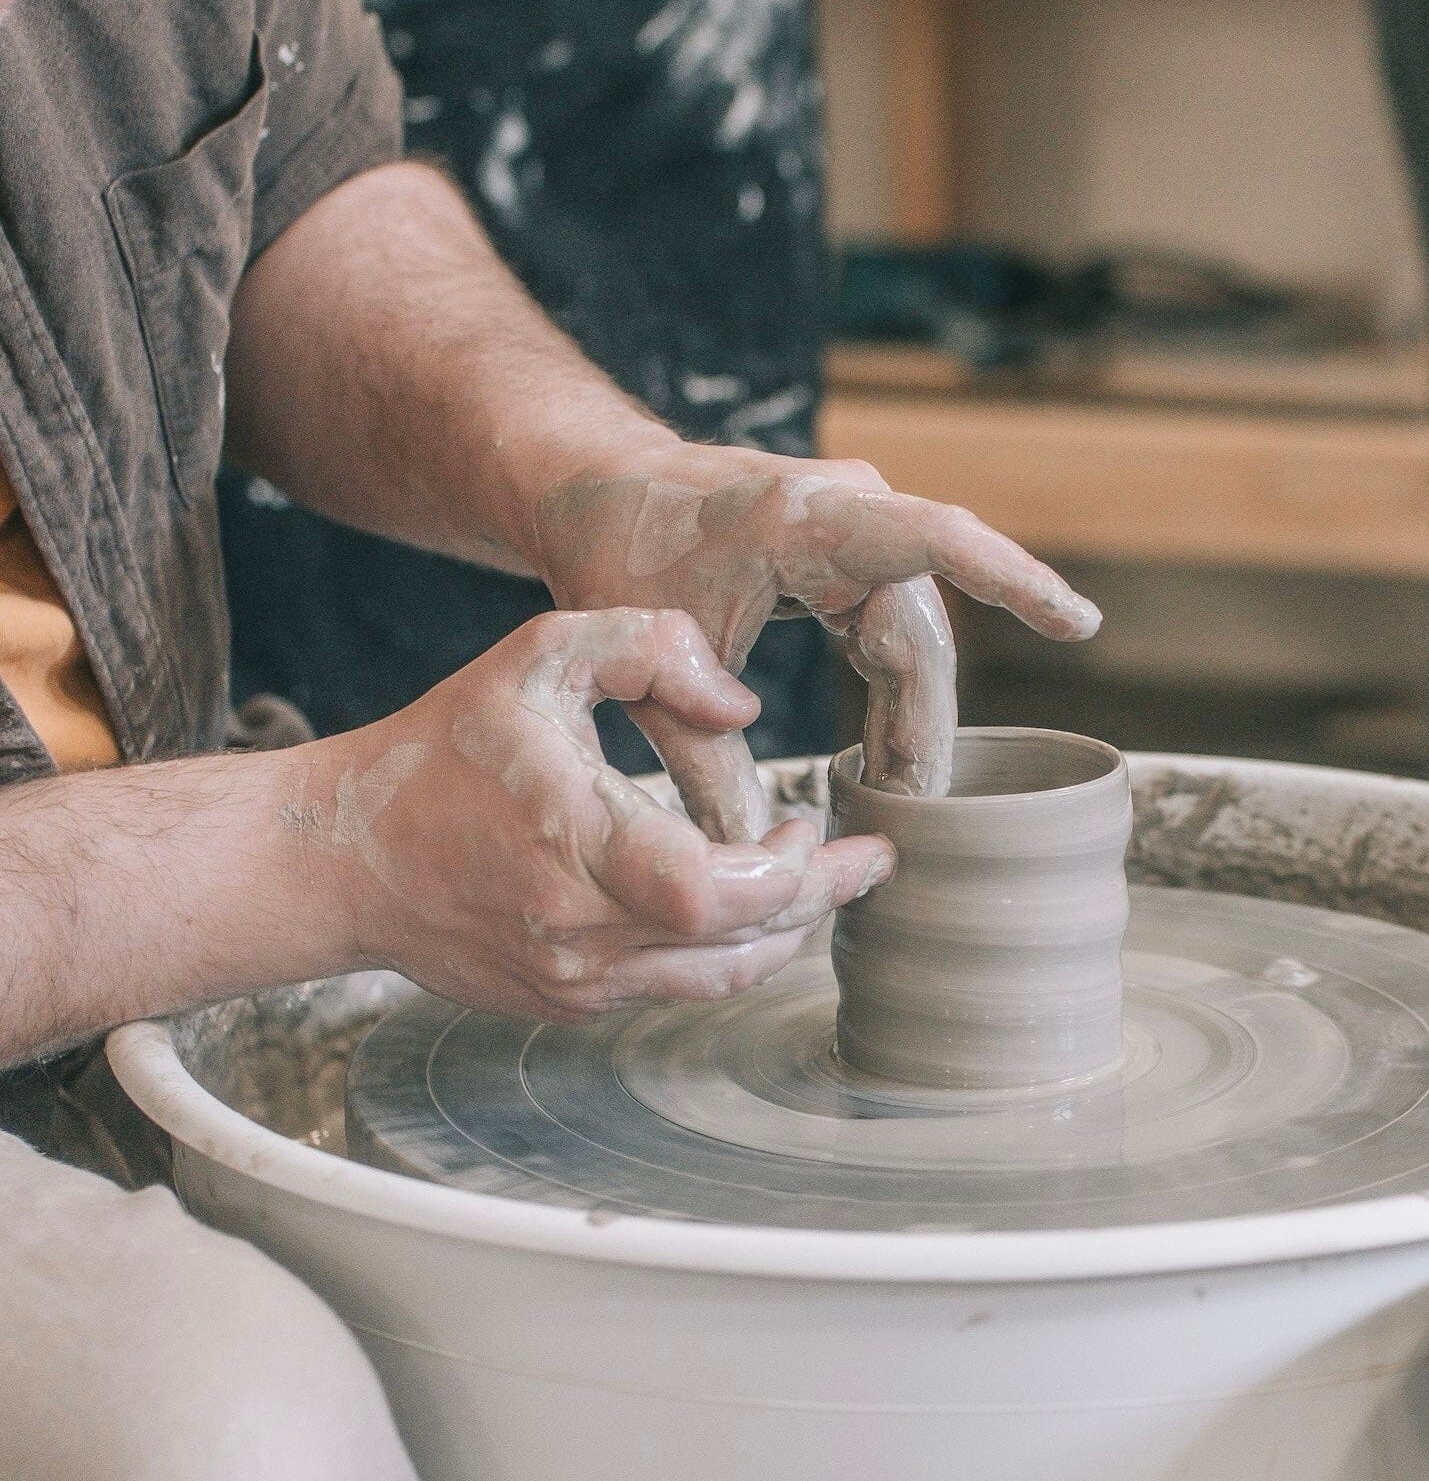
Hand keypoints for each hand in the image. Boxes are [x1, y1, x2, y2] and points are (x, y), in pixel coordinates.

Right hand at [309, 608, 894, 1019]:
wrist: (342, 856)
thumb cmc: (447, 747)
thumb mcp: (542, 655)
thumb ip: (651, 645)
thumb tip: (744, 704)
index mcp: (576, 844)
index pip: (714, 893)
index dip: (791, 871)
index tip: (819, 820)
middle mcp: (579, 934)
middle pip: (740, 946)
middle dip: (818, 900)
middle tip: (866, 858)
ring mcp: (573, 983)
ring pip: (717, 982)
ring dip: (783, 933)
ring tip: (824, 880)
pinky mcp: (566, 1003)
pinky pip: (673, 988)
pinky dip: (725, 949)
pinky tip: (748, 902)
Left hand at [528, 440, 1101, 837]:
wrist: (599, 486)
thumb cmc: (619, 551)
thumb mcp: (652, 664)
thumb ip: (705, 760)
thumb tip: (761, 850)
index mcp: (809, 517)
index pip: (939, 540)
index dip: (1014, 582)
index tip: (1079, 625)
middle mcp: (850, 510)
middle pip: (921, 633)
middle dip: (922, 730)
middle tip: (909, 818)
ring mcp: (855, 525)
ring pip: (912, 638)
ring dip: (909, 718)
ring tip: (897, 799)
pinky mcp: (847, 548)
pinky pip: (891, 626)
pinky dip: (891, 691)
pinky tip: (889, 752)